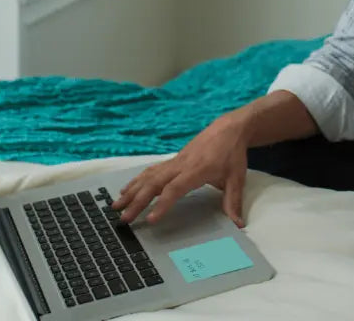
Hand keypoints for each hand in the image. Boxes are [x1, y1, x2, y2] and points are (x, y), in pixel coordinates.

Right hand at [112, 113, 250, 226]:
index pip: (175, 189)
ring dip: (131, 191)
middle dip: (137, 202)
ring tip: (116, 205)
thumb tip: (237, 224)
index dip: (162, 204)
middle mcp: (181, 165)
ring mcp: (174, 161)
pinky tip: (126, 190)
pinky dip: (136, 180)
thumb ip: (233, 201)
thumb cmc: (232, 154)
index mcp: (196, 170)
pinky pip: (150, 170)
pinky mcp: (172, 160)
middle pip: (154, 184)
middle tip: (123, 218)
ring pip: (148, 176)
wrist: (228, 129)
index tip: (151, 219)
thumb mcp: (237, 178)